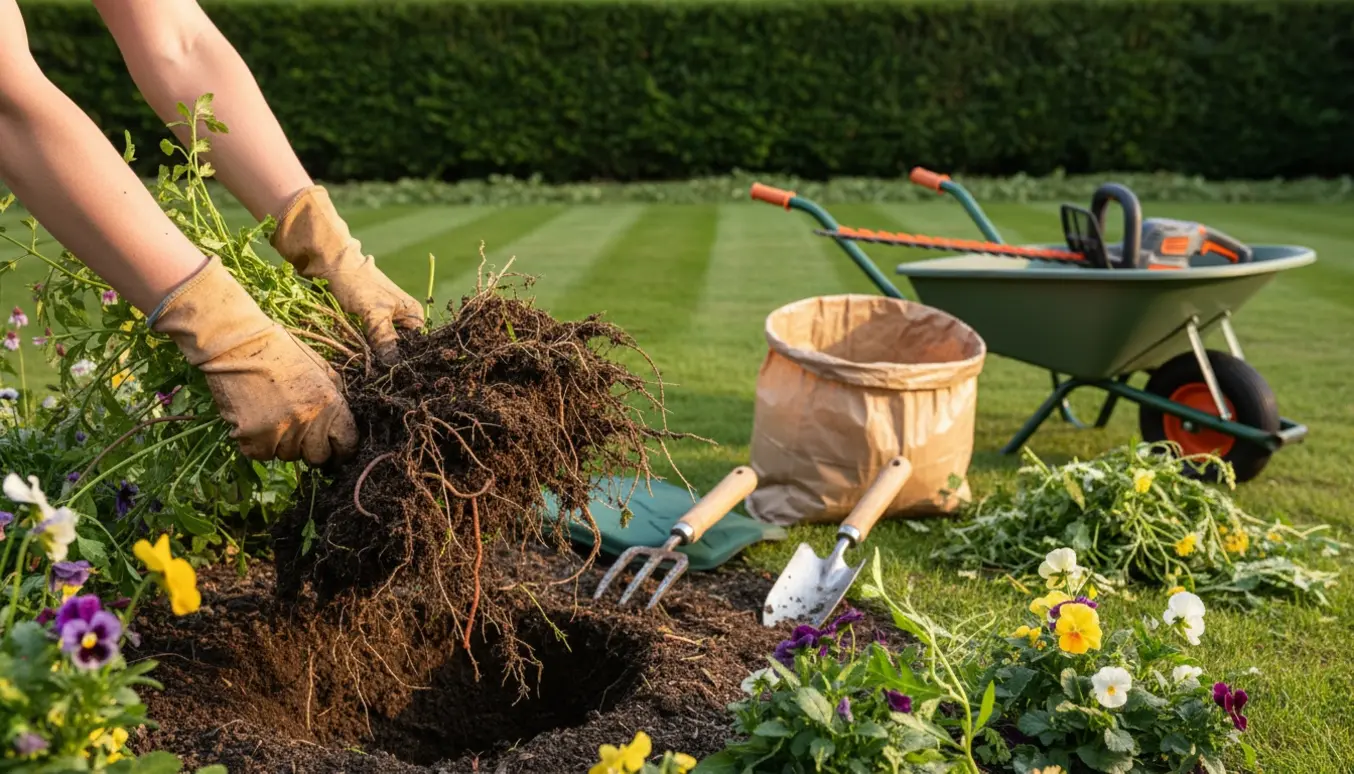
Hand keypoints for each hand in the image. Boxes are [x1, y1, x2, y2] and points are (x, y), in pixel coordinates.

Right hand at [149, 257, 358, 464]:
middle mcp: (307, 421)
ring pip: (288, 456)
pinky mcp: (252, 436)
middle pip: (318, 457)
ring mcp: (279, 431)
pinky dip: (260, 444)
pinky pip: (262, 454)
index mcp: (330, 403)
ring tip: (275, 418)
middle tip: (302, 435)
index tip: (337, 451)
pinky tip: (257, 424)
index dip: (343, 450)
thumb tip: (342, 424)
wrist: (237, 345)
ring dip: (285, 444)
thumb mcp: (321, 369)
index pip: (347, 444)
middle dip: (313, 449)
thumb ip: (335, 397)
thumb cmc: (281, 352)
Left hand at [270, 185, 423, 365]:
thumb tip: (394, 365)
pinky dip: (364, 348)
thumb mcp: (373, 314)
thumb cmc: (356, 285)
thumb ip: (386, 339)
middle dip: (388, 359)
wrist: (331, 265)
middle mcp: (403, 319)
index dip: (405, 360)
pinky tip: (358, 355)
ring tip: (365, 365)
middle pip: (400, 348)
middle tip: (375, 371)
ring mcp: (386, 321)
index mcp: (413, 315)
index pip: (417, 347)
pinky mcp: (370, 322)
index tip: (390, 372)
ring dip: (374, 356)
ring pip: (384, 347)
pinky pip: (371, 342)